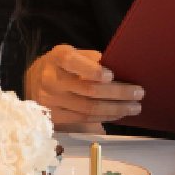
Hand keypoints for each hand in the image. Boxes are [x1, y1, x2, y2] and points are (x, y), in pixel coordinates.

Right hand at [24, 45, 142, 126]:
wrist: (35, 80)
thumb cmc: (63, 65)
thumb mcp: (74, 54)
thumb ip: (93, 60)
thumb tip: (122, 70)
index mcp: (57, 58)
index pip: (72, 62)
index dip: (92, 70)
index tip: (111, 76)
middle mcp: (50, 79)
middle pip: (88, 90)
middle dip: (117, 93)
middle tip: (138, 93)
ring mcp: (50, 100)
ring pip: (88, 108)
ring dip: (115, 109)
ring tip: (134, 107)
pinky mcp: (53, 116)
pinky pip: (83, 119)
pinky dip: (104, 118)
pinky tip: (117, 114)